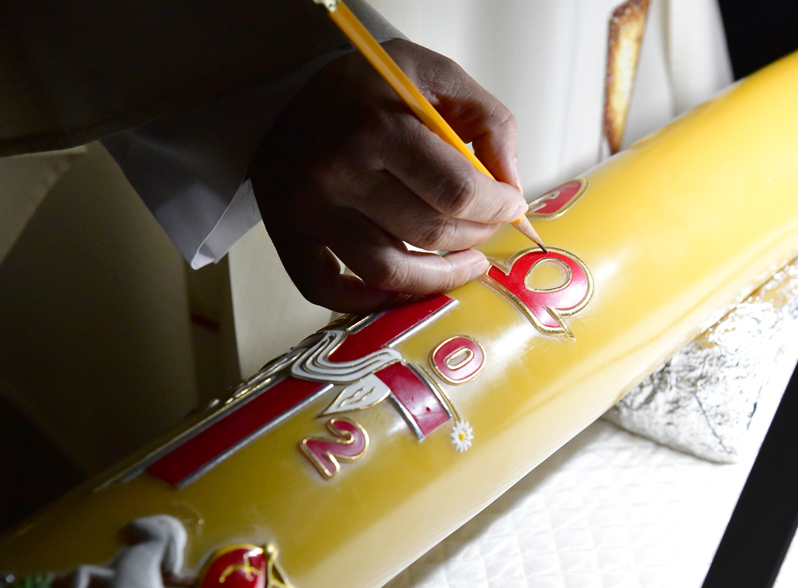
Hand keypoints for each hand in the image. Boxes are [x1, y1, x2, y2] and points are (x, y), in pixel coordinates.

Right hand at [250, 39, 526, 313]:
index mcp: (378, 124)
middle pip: (428, 232)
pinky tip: (404, 288)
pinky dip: (370, 302)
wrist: (287, 88)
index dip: (497, 208)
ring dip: (438, 278)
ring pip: (387, 271)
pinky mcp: (286, 233)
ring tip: (464, 264)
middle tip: (486, 229)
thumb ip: (487, 122)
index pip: (457, 191)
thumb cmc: (368, 85)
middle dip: (474, 237)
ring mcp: (308, 208)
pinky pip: (328, 291)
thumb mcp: (435, 75)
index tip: (510, 206)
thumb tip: (511, 189)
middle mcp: (338, 170)